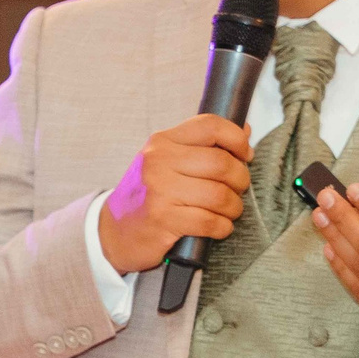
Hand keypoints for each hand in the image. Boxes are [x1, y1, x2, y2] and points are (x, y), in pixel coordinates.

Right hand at [96, 113, 253, 274]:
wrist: (114, 231)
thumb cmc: (148, 195)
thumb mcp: (167, 162)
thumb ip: (202, 146)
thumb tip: (244, 130)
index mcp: (162, 141)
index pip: (210, 126)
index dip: (236, 139)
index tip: (245, 154)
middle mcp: (159, 161)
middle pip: (222, 163)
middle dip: (240, 180)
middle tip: (237, 190)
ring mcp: (159, 190)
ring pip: (220, 195)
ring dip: (233, 208)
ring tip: (228, 212)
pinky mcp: (163, 218)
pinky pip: (210, 221)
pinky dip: (222, 227)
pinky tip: (217, 227)